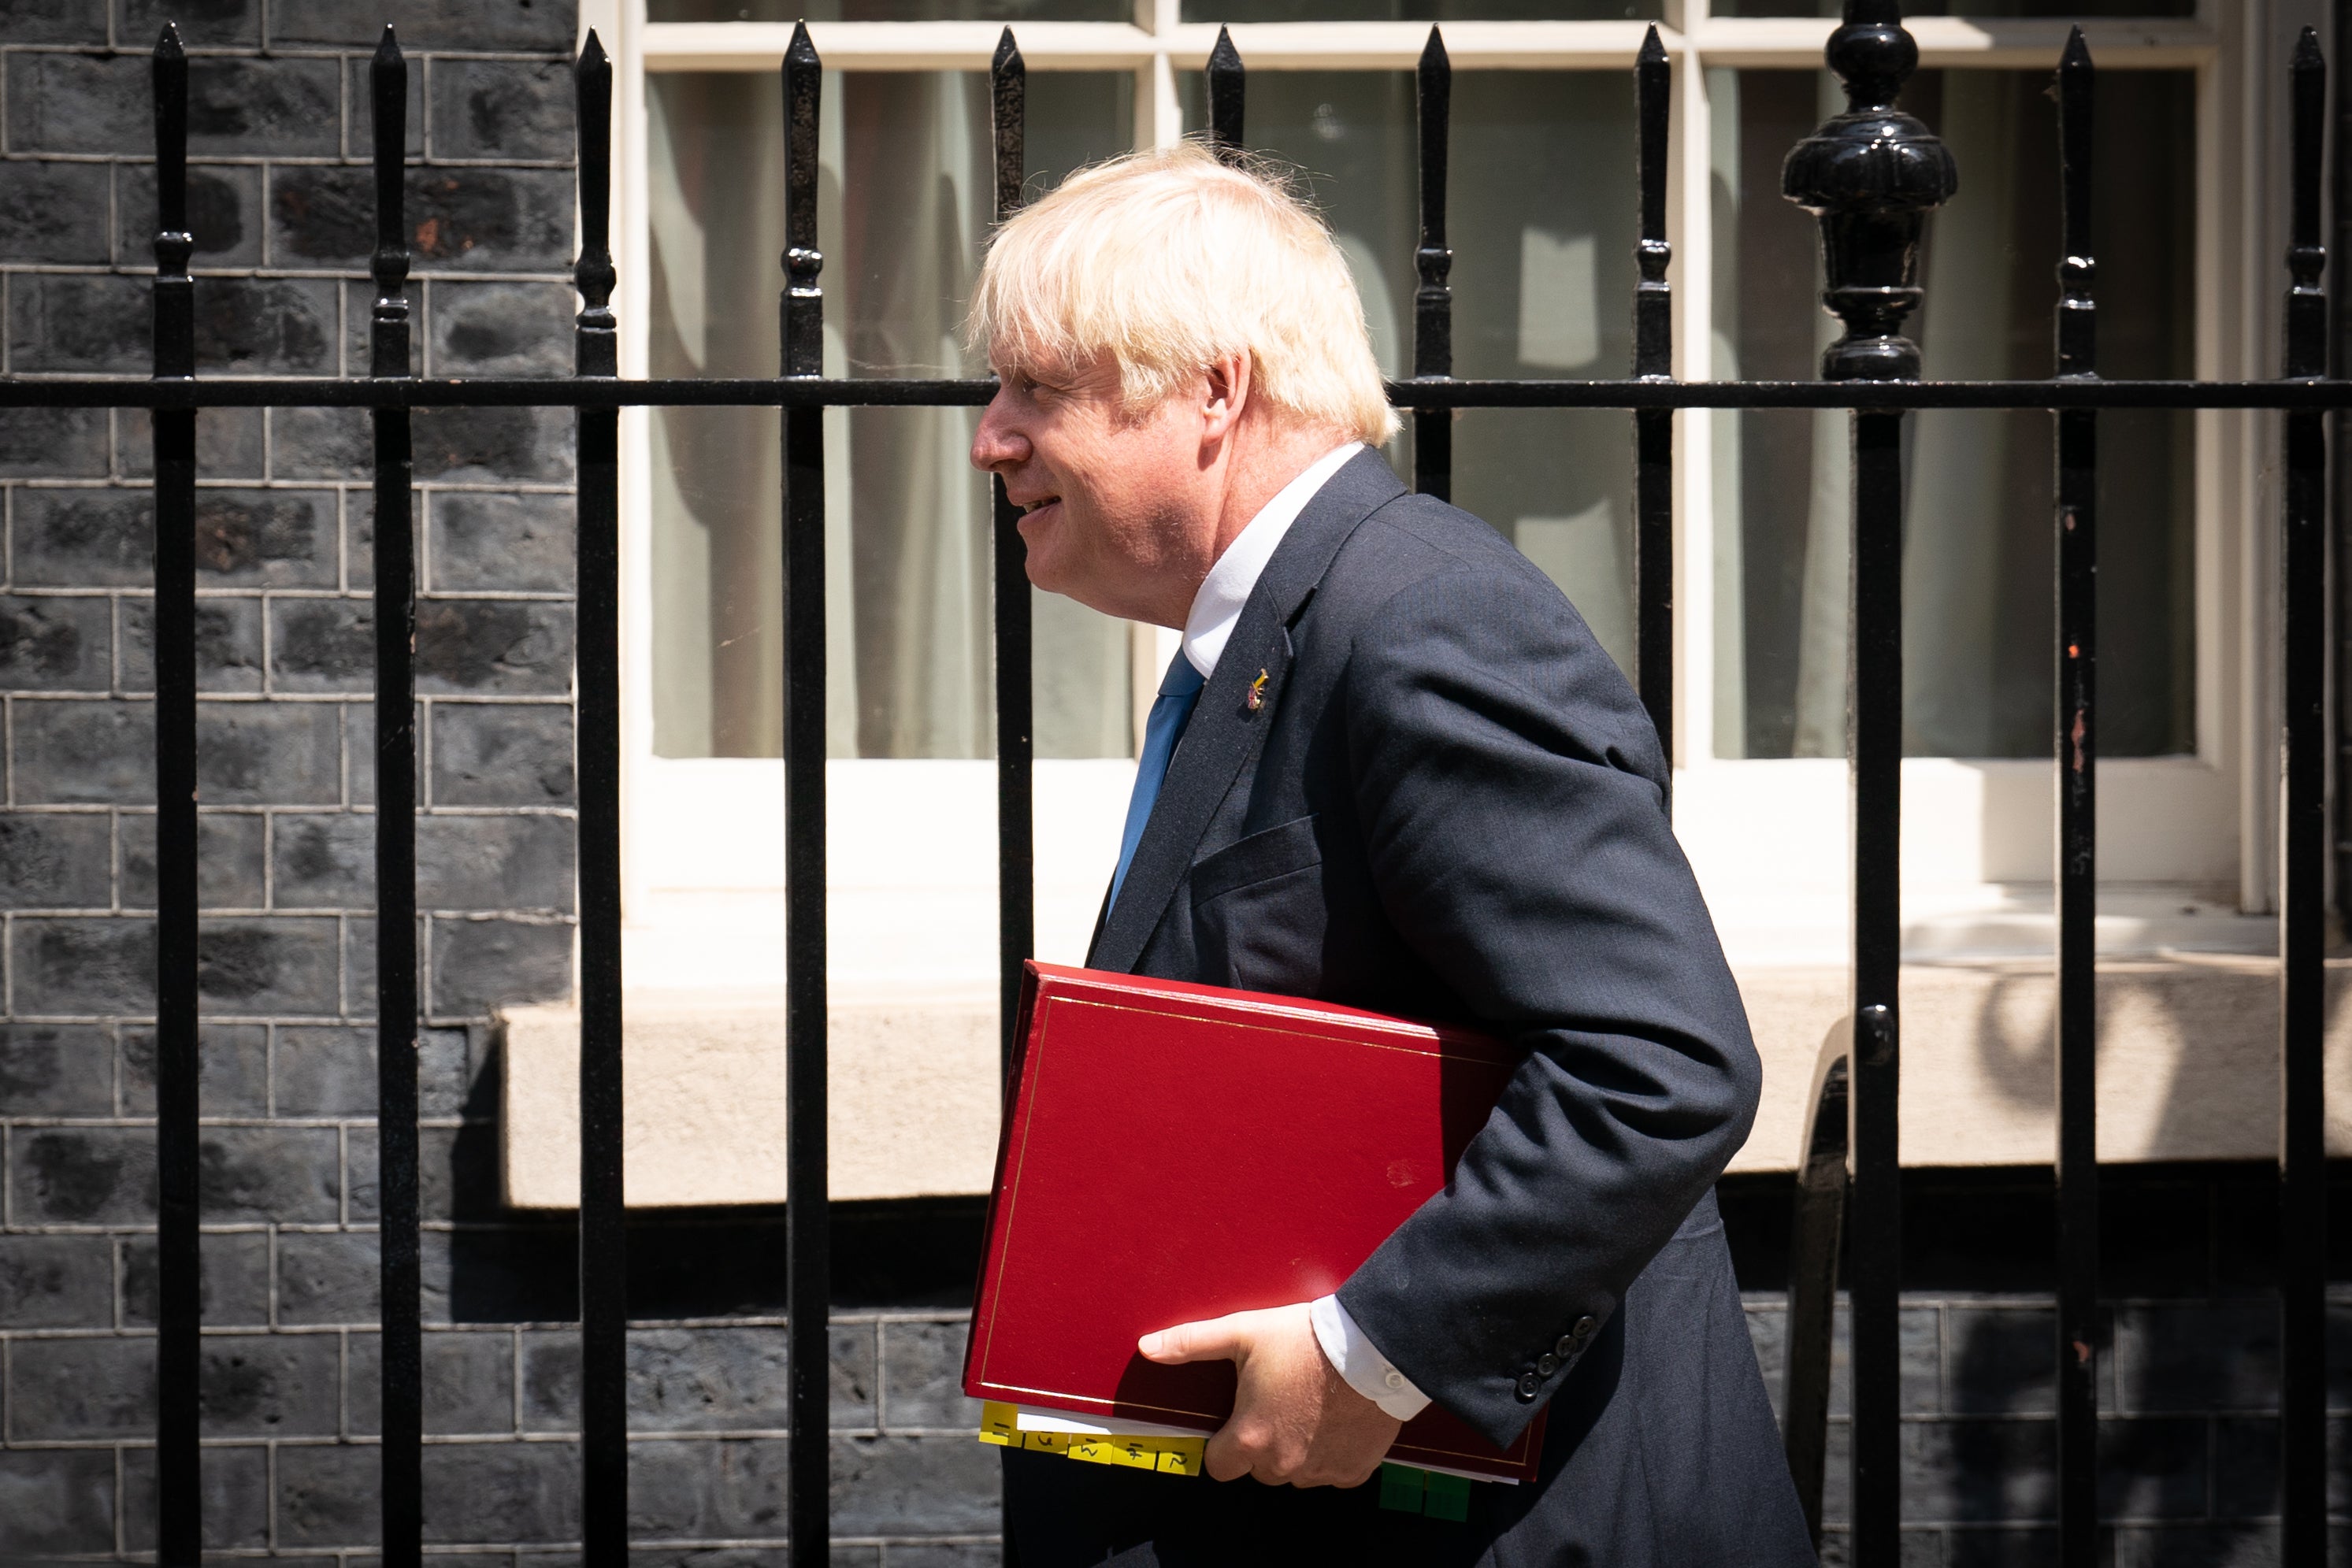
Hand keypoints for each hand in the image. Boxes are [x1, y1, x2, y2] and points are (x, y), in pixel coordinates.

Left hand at [1139, 1302, 1401, 1487]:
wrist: (1372, 1348)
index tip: (1236, 1421)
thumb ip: (1191, 1342)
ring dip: (1296, 1450)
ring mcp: (1320, 1471)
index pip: (1219, 1466)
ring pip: (1295, 1473)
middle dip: (1261, 1444)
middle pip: (1258, 1469)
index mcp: (1251, 1437)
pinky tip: (1335, 1420)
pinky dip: (1331, 1454)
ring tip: (1308, 1407)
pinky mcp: (1353, 1471)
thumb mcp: (1242, 1332)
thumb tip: (1148, 1347)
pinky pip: (1332, 1473)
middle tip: (1276, 1404)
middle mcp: (1283, 1464)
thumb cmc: (1306, 1340)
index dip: (1223, 1444)